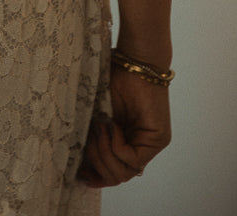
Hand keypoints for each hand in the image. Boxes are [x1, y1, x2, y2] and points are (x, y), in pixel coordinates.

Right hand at [78, 66, 170, 187]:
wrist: (132, 60)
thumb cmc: (113, 78)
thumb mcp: (97, 112)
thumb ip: (92, 135)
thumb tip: (78, 164)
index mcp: (125, 140)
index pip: (114, 173)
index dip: (96, 176)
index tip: (79, 173)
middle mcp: (140, 146)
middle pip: (117, 176)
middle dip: (97, 162)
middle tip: (88, 138)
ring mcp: (150, 144)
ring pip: (124, 172)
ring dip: (105, 153)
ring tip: (98, 129)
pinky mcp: (157, 139)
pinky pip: (133, 159)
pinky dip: (116, 146)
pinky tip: (111, 126)